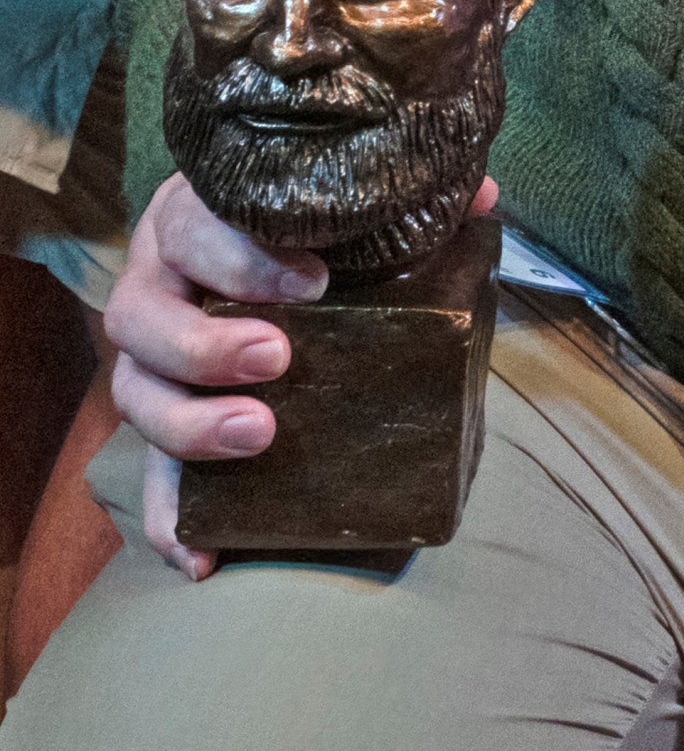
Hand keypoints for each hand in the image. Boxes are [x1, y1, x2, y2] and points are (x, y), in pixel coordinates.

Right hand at [106, 170, 499, 574]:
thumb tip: (481, 196)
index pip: (196, 227)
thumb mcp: (339, 202)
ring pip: (137, 393)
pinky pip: (150, 476)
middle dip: (205, 344)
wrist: (264, 256)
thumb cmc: (300, 226)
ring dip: (189, 425)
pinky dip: (171, 515)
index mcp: (195, 220)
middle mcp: (158, 285)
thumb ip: (401, 197)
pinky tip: (201, 554)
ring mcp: (153, 358)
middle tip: (279, 359)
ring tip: (258, 436)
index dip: (243, 257)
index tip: (314, 282)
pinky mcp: (166, 421)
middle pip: (139, 316)